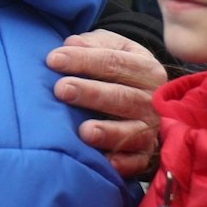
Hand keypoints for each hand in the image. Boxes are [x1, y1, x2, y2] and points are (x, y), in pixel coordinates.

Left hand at [48, 31, 163, 177]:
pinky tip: (107, 162)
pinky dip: (124, 163)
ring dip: (109, 132)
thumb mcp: (114, 49)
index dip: (84, 60)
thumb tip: (71, 43)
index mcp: (146, 69)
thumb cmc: (120, 71)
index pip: (114, 62)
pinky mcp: (149, 154)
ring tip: (84, 131)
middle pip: (122, 96)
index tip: (53, 60)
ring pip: (133, 131)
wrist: (148, 101)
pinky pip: (139, 161)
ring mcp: (152, 128)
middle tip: (61, 90)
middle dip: (91, 93)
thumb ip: (95, 44)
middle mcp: (153, 99)